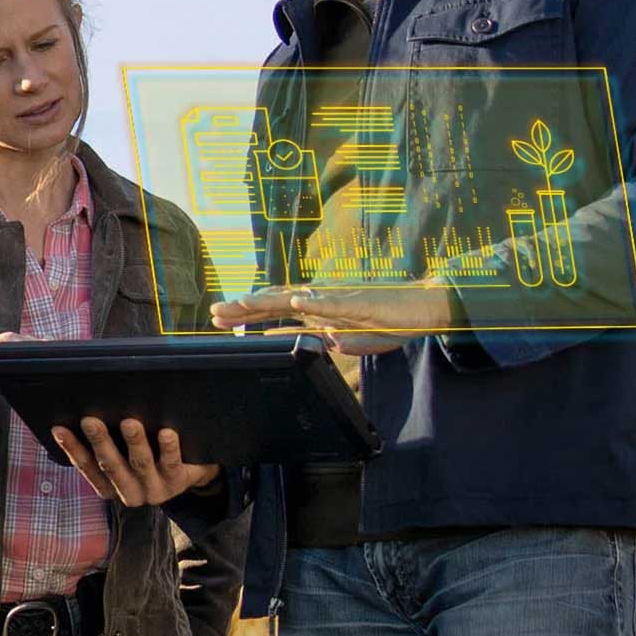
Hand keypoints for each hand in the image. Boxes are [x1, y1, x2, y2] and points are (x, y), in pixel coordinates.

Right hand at [50, 413, 217, 506]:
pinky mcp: (178, 482)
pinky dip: (168, 448)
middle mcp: (129, 494)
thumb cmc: (149, 458)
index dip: (72, 448)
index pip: (87, 467)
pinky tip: (166, 433)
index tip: (59, 428)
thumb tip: (80, 414)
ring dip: (134, 443)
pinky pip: (172, 463)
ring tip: (129, 423)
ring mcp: (154, 490)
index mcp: (110, 488)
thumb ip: (108, 445)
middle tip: (90, 421)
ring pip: (141, 464)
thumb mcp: (125, 458)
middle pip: (112, 466)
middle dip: (100, 442)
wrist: (189, 473)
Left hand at [208, 280, 461, 355]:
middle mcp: (322, 298)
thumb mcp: (337, 335)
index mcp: (316, 307)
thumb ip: (306, 334)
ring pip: (299, 298)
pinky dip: (316, 302)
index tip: (218, 319)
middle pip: (277, 301)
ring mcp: (339, 299)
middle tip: (215, 312)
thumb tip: (274, 337)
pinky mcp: (361, 303)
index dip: (246, 312)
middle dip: (245, 307)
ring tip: (243, 302)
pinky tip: (298, 301)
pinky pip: (336, 303)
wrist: (420, 308)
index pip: (274, 309)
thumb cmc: (381, 321)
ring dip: (270, 300)